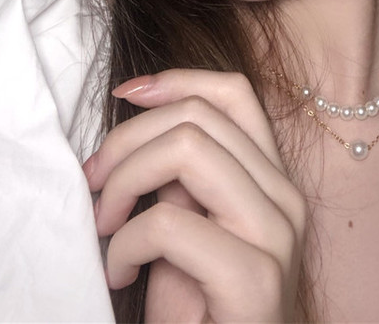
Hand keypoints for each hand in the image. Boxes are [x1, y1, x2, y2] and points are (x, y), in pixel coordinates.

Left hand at [83, 69, 307, 322]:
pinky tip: (117, 274)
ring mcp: (277, 236)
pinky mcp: (254, 280)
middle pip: (198, 116)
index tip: (124, 96)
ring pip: (187, 148)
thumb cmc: (203, 314)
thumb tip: (141, 127)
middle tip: (93, 184)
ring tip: (103, 225)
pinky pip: (167, 224)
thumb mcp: (190, 231)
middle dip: (126, 139)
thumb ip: (182, 179)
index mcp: (273, 179)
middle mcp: (285, 197)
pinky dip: (122, 244)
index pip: (234, 92)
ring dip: (123, 181)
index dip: (174, 78)